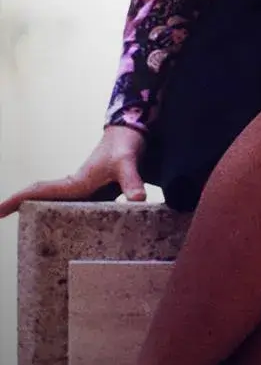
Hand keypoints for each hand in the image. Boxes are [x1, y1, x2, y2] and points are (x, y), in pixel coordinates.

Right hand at [0, 125, 147, 218]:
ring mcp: (86, 189)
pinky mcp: (98, 191)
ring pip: (60, 203)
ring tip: (31, 230)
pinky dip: (70, 215)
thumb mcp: (128, 162)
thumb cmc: (125, 146)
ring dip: (44, 213)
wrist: (131, 133)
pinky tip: (72, 227)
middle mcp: (77, 186)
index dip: (18, 199)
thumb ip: (132, 181)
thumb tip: (138, 199)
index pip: (41, 190)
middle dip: (22, 207)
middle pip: (43, 197)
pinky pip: (79, 206)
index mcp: (76, 182)